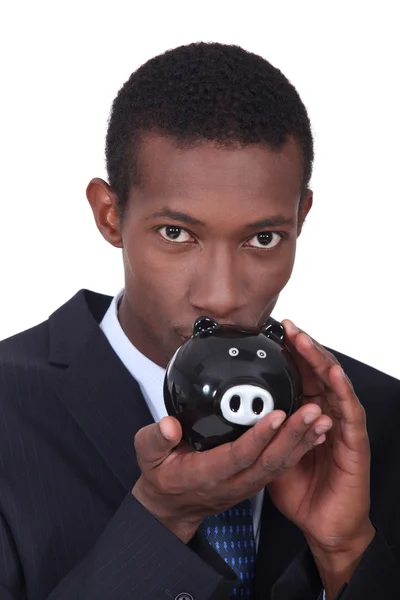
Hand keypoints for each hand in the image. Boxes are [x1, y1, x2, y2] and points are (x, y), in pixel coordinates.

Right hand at [132, 401, 331, 542]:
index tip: (276, 415)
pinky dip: (300, 448)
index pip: (238, 456)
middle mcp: (232, 483)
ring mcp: (246, 484)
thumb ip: (155, 438)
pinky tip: (314, 431)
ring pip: (280, 465)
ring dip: (302, 442)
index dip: (258, 437)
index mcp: (206, 475)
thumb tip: (169, 425)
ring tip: (320, 417)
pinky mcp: (254, 479)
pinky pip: (280, 466)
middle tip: (310, 411)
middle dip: (292, 436)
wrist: (172, 505)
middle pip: (269, 462)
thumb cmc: (161, 475)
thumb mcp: (147, 455)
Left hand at [267, 320, 374, 595]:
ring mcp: (342, 426)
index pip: (300, 375)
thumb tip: (226, 415)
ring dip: (319, 361)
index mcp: (306, 414)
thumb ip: (257, 429)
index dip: (289, 353)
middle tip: (288, 327)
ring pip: (333, 384)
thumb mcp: (269, 453)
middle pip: (317, 372)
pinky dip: (341, 391)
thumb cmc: (301, 489)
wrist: (326, 524)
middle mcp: (326, 414)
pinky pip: (349, 412)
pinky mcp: (355, 442)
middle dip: (304, 347)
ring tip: (304, 341)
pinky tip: (331, 373)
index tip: (274, 333)